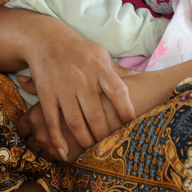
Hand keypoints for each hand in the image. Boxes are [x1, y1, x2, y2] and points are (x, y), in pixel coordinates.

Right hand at [19, 21, 134, 159]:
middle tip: (109, 148)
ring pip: (75, 122)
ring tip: (91, 151)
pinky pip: (51, 120)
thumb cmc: (79, 50)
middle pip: (96, 114)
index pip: (118, 92)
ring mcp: (62, 86)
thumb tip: (145, 82)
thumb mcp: (101, 55)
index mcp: (99, 67)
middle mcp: (81, 77)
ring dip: (84, 141)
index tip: (132, 128)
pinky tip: (63, 153)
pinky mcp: (45, 93)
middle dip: (104, 136)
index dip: (127, 112)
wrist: (45, 38)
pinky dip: (57, 139)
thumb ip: (119, 73)